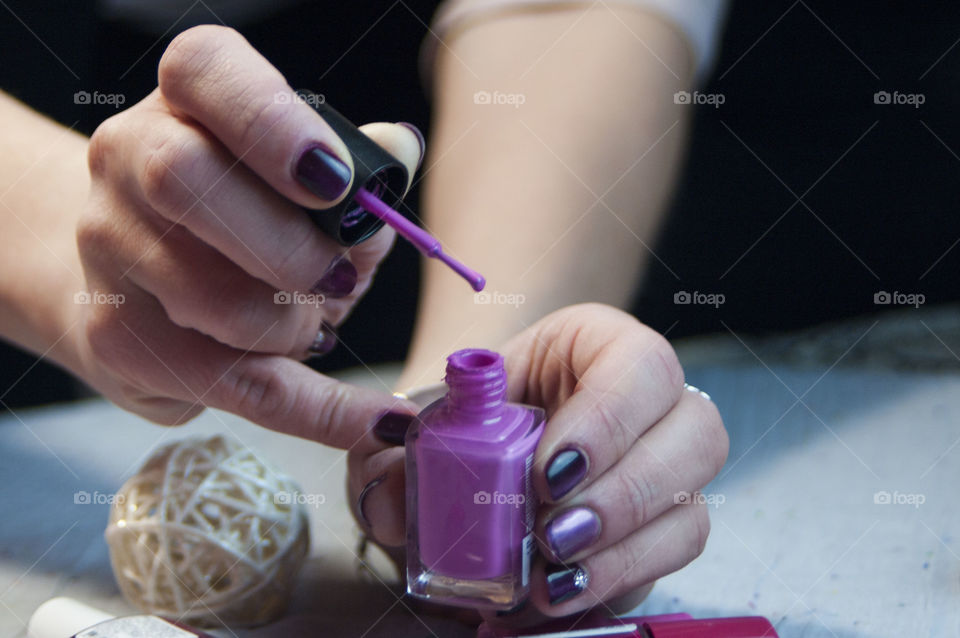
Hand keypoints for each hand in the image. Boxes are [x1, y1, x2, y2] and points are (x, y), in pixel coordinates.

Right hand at [72, 25, 421, 444]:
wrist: (127, 271)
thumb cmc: (236, 211)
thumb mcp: (292, 174)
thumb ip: (352, 163)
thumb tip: (399, 151)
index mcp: (186, 100)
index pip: (205, 72)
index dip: (271, 123)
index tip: (333, 181)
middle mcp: (128, 159)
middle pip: (184, 181)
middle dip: (284, 245)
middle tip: (338, 277)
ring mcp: (108, 246)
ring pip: (206, 296)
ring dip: (289, 324)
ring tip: (313, 322)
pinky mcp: (115, 333)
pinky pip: (229, 383)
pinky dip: (319, 408)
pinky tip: (378, 419)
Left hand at [348, 303, 726, 624]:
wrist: (477, 447)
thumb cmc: (464, 414)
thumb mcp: (426, 419)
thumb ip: (399, 450)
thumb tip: (387, 499)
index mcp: (601, 346)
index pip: (640, 366)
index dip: (608, 420)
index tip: (548, 473)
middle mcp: (652, 404)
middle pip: (695, 435)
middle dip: (626, 496)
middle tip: (554, 535)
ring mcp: (664, 472)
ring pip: (691, 509)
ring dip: (626, 555)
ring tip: (551, 583)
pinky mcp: (656, 534)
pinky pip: (663, 566)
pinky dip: (609, 591)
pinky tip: (549, 605)